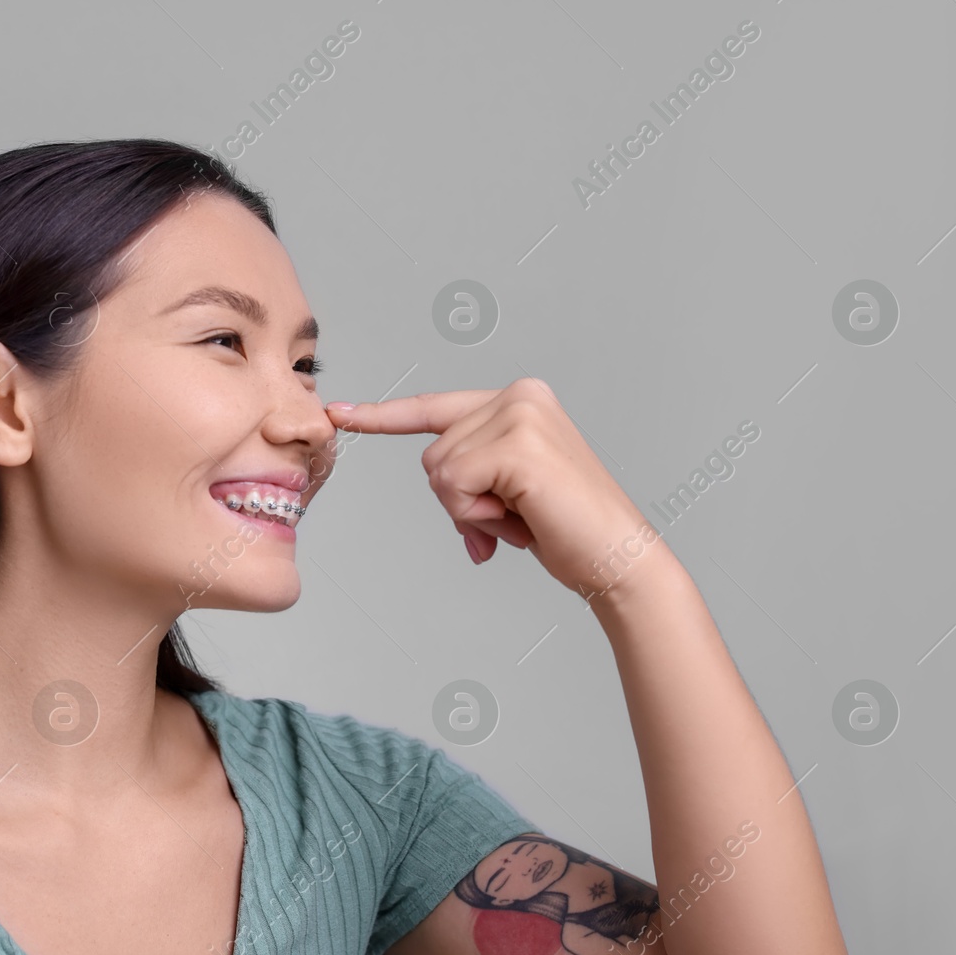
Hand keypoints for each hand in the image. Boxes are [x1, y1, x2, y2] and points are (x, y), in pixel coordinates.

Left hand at [325, 377, 670, 601]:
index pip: (434, 409)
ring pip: (438, 470)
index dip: (383, 417)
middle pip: (431, 453)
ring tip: (521, 517)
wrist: (616, 559)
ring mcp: (519, 415)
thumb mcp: (506, 494)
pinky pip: (453, 484)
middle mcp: (519, 395)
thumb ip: (470, 477)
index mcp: (519, 400)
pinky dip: (476, 514)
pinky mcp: (517, 444)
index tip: (339, 413)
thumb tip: (444, 486)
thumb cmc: (566, 531)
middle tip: (512, 517)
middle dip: (459, 500)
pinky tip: (520, 517)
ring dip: (470, 510)